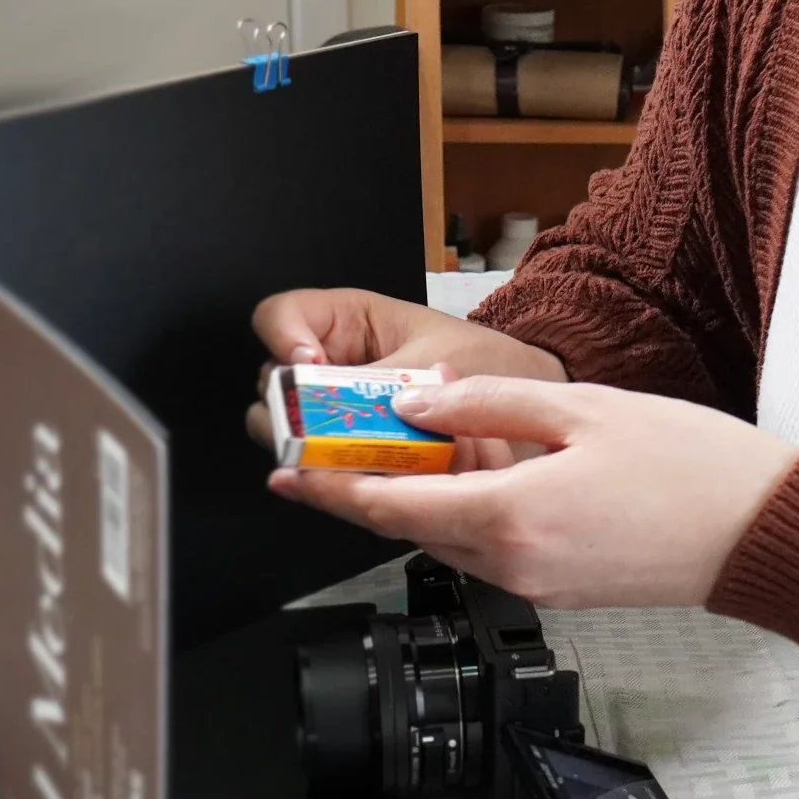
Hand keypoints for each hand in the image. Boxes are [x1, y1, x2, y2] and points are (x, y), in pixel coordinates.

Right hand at [245, 287, 566, 452]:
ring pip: (293, 434)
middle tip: (328, 426)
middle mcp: (331, 366)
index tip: (309, 366)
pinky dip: (349, 480)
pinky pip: (327, 471)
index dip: (283, 340)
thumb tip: (348, 409)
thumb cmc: (488, 363)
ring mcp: (337, 412)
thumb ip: (389, 387)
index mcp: (345, 323)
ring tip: (366, 454)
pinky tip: (382, 478)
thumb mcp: (436, 364)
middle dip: (294, 410)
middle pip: (272, 386)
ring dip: (321, 450)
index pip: (278, 317)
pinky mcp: (353, 455)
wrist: (527, 402)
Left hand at [267, 376, 798, 609]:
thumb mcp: (581, 410)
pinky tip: (472, 480)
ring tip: (396, 457)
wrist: (761, 533)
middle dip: (363, 494)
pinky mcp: (563, 590)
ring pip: (451, 541)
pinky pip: (492, 551)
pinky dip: (465, 518)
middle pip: (411, 530)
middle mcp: (516, 564)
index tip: (285, 472)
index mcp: (511, 517)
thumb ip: (488, 404)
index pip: (389, 508)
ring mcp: (540, 585)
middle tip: (327, 453)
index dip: (327, 491)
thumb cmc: (690, 467)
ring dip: (416, 506)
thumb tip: (416, 404)